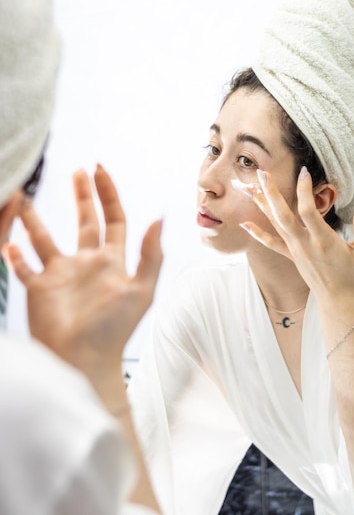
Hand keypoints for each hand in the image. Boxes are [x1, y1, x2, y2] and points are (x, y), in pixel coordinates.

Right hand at [4, 165, 162, 376]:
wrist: (84, 360)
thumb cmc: (114, 329)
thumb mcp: (141, 289)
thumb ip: (151, 254)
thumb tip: (160, 216)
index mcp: (112, 261)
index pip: (114, 219)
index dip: (108, 194)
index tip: (100, 170)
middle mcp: (87, 264)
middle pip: (85, 222)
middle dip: (82, 196)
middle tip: (78, 171)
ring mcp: (62, 276)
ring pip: (46, 239)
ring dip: (35, 219)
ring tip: (24, 196)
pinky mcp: (39, 290)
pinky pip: (24, 268)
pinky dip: (15, 256)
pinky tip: (8, 243)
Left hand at [240, 167, 353, 306]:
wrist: (338, 300)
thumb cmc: (353, 275)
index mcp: (323, 240)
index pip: (308, 211)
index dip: (304, 190)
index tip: (304, 172)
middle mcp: (304, 243)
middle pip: (283, 215)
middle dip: (271, 193)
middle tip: (261, 174)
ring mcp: (295, 249)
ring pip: (275, 224)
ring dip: (262, 205)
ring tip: (250, 187)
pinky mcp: (290, 255)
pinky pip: (271, 243)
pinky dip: (257, 233)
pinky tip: (244, 224)